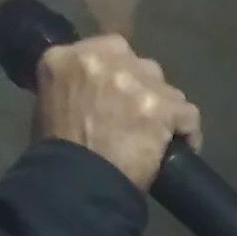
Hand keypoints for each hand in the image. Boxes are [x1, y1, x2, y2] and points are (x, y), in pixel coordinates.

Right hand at [34, 34, 201, 191]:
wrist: (74, 186)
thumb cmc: (55, 155)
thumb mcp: (48, 107)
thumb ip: (72, 87)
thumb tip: (91, 92)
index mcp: (66, 57)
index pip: (106, 49)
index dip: (117, 73)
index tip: (117, 95)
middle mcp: (103, 58)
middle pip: (139, 65)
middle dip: (141, 88)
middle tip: (135, 116)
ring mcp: (136, 80)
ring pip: (165, 88)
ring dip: (163, 110)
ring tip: (156, 137)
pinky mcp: (162, 105)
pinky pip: (187, 113)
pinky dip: (187, 132)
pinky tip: (180, 148)